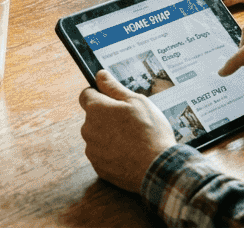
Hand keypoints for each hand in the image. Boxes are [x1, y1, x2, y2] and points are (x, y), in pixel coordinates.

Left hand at [79, 69, 175, 192]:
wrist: (157, 168)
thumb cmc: (149, 131)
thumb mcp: (136, 101)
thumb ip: (114, 87)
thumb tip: (100, 75)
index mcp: (95, 109)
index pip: (86, 95)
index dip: (100, 95)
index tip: (113, 100)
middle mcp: (88, 129)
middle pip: (93, 117)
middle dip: (107, 117)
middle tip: (130, 121)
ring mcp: (92, 150)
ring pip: (98, 137)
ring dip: (109, 135)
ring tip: (132, 139)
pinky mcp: (98, 167)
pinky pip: (102, 154)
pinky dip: (112, 153)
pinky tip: (130, 153)